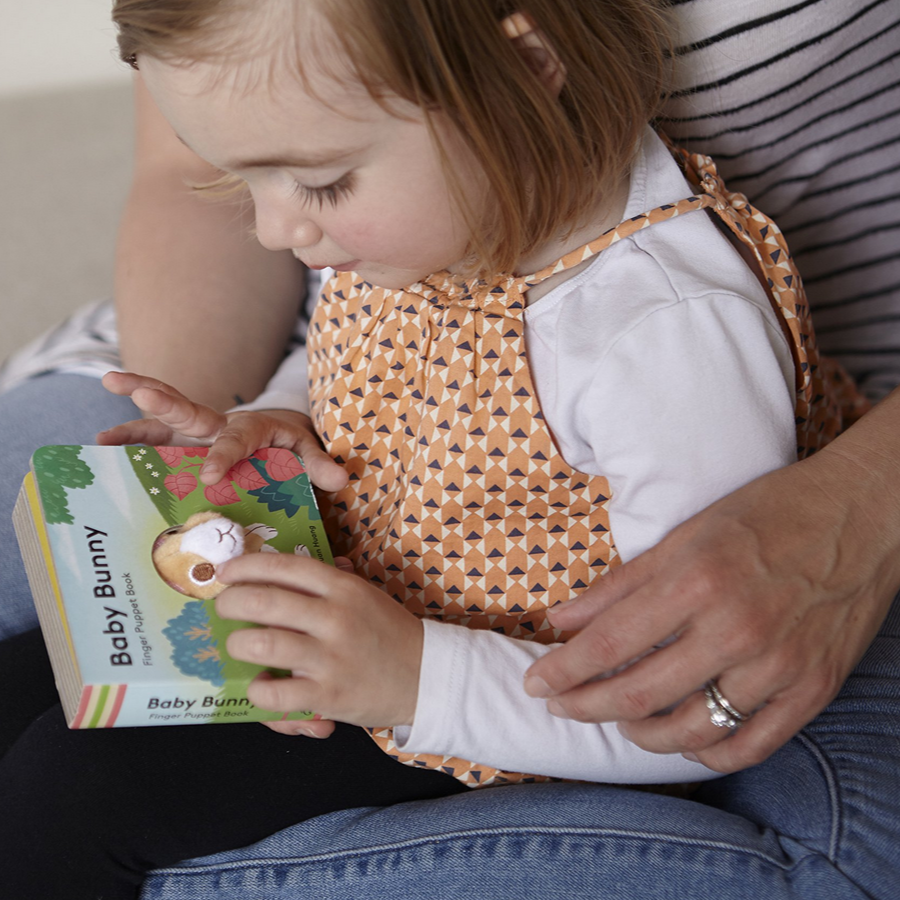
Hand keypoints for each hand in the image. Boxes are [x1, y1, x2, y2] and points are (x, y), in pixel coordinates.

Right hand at [98, 371, 347, 491]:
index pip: (237, 440)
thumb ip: (320, 464)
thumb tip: (341, 480)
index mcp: (253, 428)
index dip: (224, 455)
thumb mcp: (308, 452)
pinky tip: (102, 447)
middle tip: (135, 389)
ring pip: (163, 420)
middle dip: (164, 400)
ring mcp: (198, 432)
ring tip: (99, 433)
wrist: (279, 431)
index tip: (211, 474)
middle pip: (190, 411)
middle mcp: (219, 424)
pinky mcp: (184, 439)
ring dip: (132, 419)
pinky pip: (154, 435)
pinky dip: (130, 438)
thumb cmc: (292, 445)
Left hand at [215, 552, 423, 733]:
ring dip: (238, 643)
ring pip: (262, 643)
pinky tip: (260, 685)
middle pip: (263, 600)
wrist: (427, 676)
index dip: (247, 566)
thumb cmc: (388, 633)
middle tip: (224, 608)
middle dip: (230, 602)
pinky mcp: (328, 696)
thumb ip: (327, 580)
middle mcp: (335, 618)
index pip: (284, 566)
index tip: (227, 571)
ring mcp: (331, 658)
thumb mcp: (364, 595)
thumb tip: (283, 565)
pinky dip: (258, 691)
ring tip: (238, 645)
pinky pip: (275, 695)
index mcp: (343, 588)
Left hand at [524, 444, 899, 773]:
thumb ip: (620, 585)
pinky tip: (681, 738)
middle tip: (560, 706)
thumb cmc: (767, 514)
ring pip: (691, 731)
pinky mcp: (813, 689)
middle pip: (641, 694)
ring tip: (619, 719)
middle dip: (586, 707)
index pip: (611, 644)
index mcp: (697, 581)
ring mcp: (779, 665)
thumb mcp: (685, 535)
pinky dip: (705, 754)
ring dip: (641, 735)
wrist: (861, 515)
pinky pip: (749, 745)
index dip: (564, 672)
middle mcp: (737, 629)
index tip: (535, 684)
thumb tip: (562, 621)